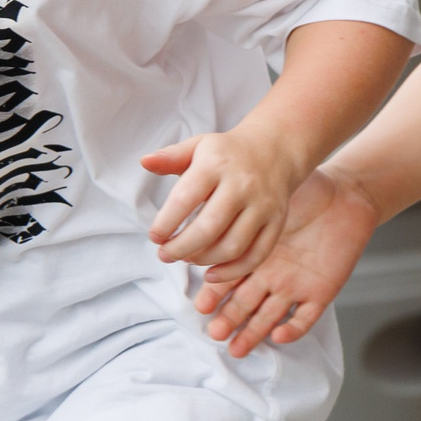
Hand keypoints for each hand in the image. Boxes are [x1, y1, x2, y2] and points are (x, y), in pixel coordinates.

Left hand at [144, 122, 304, 270]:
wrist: (274, 149)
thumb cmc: (226, 153)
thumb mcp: (197, 146)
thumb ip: (170, 157)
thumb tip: (145, 161)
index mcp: (216, 163)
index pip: (185, 197)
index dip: (166, 222)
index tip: (154, 237)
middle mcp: (242, 185)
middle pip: (209, 227)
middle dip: (181, 248)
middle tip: (165, 255)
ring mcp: (262, 205)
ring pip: (232, 246)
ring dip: (203, 260)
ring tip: (187, 258)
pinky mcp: (276, 222)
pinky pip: (256, 256)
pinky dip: (232, 272)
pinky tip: (211, 274)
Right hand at [192, 165, 378, 357]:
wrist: (347, 196)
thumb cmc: (308, 191)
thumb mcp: (271, 196)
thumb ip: (244, 207)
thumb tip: (208, 202)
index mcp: (255, 253)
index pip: (228, 279)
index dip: (214, 293)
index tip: (200, 304)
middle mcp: (271, 274)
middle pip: (244, 303)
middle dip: (229, 319)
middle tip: (214, 333)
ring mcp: (294, 285)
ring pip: (268, 316)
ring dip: (252, 333)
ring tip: (237, 349)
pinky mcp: (321, 292)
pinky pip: (304, 317)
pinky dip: (292, 329)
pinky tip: (277, 336)